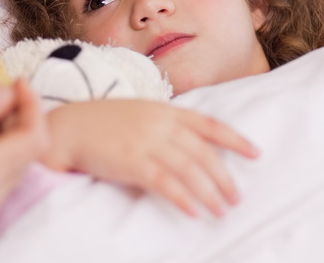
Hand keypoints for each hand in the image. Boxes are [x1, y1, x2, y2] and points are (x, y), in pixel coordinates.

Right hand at [43, 99, 257, 217]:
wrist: (68, 128)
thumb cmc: (102, 123)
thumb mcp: (138, 114)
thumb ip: (164, 126)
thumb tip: (191, 151)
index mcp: (164, 110)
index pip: (209, 124)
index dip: (235, 139)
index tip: (256, 154)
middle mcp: (160, 124)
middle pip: (203, 152)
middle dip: (224, 177)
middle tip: (235, 198)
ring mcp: (146, 143)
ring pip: (189, 170)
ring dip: (209, 193)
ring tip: (221, 211)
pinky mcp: (131, 163)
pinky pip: (165, 183)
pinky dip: (182, 199)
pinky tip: (193, 212)